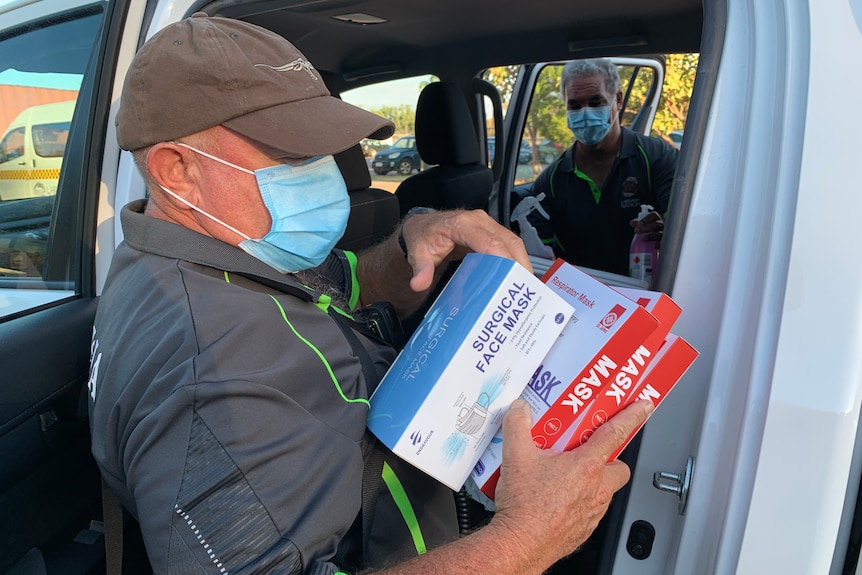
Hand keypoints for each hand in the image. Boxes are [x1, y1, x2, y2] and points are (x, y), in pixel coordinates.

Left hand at [401, 209, 530, 292]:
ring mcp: (489, 227)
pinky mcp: (493, 234)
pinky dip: (517, 262)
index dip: (502, 257)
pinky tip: (519, 279)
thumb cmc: (423, 236)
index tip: (510, 276)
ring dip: (522, 265)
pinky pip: (510, 246)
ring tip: (526, 287)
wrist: (424, 227)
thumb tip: (419, 283)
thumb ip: (421, 268)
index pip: (488, 240)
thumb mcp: (417, 252)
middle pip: (508, 241)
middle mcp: (480, 222)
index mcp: (463, 223)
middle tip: (524, 289)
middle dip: (519, 265)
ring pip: (513, 243)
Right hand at [489, 399, 653, 567]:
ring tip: (565, 476)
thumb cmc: (525, 507)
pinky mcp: (584, 529)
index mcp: (586, 466)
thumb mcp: (516, 456)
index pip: (616, 433)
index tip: (644, 406)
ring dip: (592, 482)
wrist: (520, 544)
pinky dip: (579, 502)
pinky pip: (590, 510)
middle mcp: (596, 489)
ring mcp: (593, 511)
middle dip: (608, 458)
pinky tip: (557, 499)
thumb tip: (520, 410)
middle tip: (585, 452)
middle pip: (618, 467)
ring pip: (604, 490)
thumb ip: (518, 426)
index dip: (632, 416)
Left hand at [630, 210, 663, 246]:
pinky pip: (663, 243)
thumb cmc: (650, 232)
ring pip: (660, 234)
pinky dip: (658, 244)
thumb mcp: (644, 227)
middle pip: (656, 224)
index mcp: (657, 220)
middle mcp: (662, 227)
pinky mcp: (664, 244)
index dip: (647, 218)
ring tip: (643, 239)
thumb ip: (639, 224)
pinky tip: (654, 246)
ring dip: (651, 236)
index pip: (654, 216)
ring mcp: (664, 235)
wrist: (657, 245)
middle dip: (646, 227)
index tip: (639, 223)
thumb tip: (632, 223)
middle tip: (637, 231)